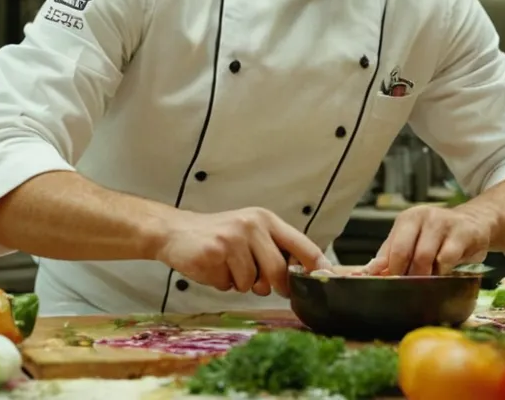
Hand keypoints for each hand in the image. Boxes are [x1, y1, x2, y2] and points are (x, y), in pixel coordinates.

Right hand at [154, 207, 330, 296]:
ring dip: (240, 283)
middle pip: (279, 271)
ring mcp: (233, 238)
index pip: (301, 244)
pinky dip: (222, 283)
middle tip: (258, 281)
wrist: (175, 231)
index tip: (328, 279)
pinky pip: (229, 284)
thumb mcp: (250, 232)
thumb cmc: (217, 236)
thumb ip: (274, 249)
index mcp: (266, 219)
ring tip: (227, 266)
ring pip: (252, 282)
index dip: (317, 264)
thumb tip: (301, 275)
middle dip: (271, 284)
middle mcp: (252, 225)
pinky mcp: (214, 253)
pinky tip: (212, 267)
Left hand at [363, 204, 491, 275]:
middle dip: (403, 275)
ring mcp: (443, 222)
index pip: (390, 249)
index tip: (386, 287)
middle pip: (403, 252)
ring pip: (423, 257)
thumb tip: (369, 272)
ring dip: (423, 276)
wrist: (475, 223)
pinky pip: (446, 259)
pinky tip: (443, 274)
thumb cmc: (440, 237)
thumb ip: (392, 255)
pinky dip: (442, 272)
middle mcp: (423, 216)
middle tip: (407, 289)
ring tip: (426, 283)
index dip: (386, 272)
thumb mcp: (415, 240)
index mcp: (407, 219)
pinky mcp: (463, 233)